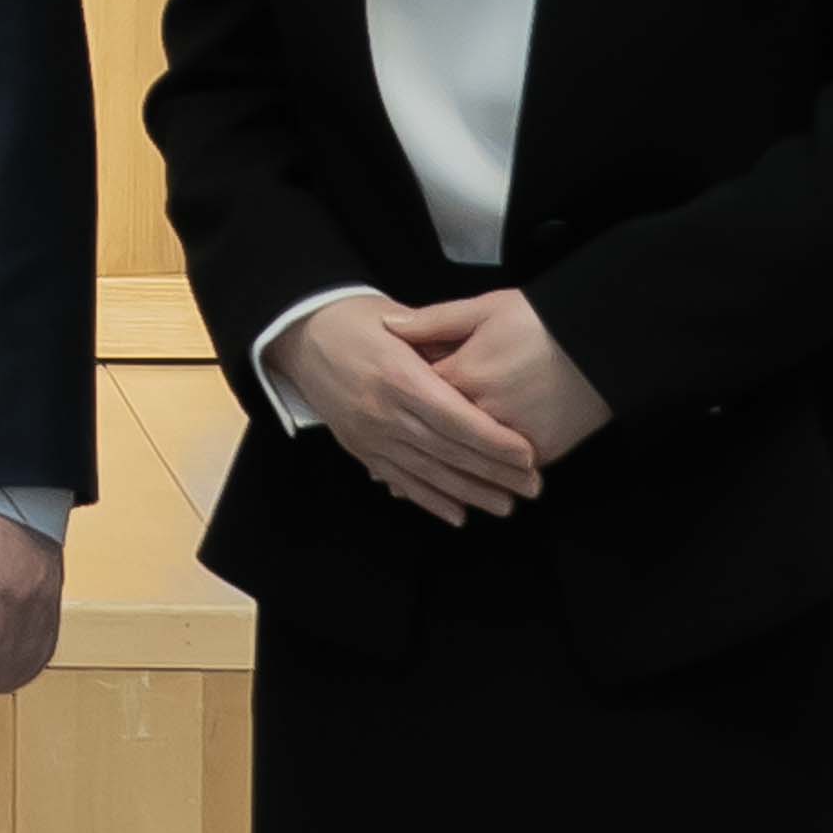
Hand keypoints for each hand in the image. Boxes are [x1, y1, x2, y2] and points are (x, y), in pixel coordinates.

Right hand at [272, 292, 538, 521]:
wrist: (300, 336)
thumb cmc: (357, 319)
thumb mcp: (400, 318)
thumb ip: (440, 342)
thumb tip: (482, 370)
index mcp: (399, 376)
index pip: (456, 418)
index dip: (493, 440)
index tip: (527, 455)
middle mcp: (384, 412)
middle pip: (447, 451)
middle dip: (493, 473)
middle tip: (532, 487)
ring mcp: (370, 435)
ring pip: (427, 473)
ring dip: (468, 493)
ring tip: (505, 506)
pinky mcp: (360, 448)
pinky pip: (399, 480)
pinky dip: (429, 500)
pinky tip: (457, 514)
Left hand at [390, 288, 607, 464]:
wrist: (602, 341)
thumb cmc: (541, 320)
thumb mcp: (486, 309)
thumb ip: (434, 321)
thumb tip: (389, 326)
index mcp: (465, 374)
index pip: (416, 395)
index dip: (401, 399)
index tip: (387, 406)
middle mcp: (484, 412)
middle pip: (437, 436)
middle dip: (412, 447)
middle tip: (384, 466)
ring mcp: (512, 438)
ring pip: (467, 462)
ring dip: (441, 474)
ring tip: (413, 484)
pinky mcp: (540, 452)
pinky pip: (503, 471)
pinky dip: (484, 477)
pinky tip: (465, 484)